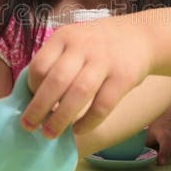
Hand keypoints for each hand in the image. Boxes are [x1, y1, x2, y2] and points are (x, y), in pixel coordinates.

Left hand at [23, 17, 152, 136]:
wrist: (141, 36)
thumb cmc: (98, 45)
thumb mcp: (74, 41)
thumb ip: (56, 62)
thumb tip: (33, 98)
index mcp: (64, 37)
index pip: (39, 65)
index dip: (31, 88)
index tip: (30, 103)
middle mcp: (83, 46)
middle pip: (56, 81)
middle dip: (39, 108)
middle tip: (28, 126)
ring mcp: (105, 61)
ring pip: (78, 94)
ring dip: (61, 118)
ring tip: (50, 134)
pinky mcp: (124, 77)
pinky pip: (102, 105)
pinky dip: (88, 121)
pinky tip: (79, 130)